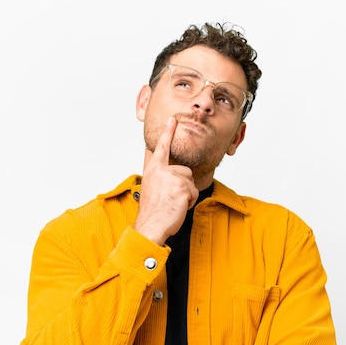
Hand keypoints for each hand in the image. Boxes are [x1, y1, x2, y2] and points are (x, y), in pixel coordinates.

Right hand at [134, 117, 198, 245]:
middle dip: (183, 186)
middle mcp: (162, 170)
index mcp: (153, 169)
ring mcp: (173, 177)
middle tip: (169, 199)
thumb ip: (161, 177)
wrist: (151, 225)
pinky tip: (177, 207)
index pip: (162, 147)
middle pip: (185, 171)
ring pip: (190, 181)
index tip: (173, 119)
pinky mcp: (183, 186)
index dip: (168, 132)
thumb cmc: (152, 211)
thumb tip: (172, 175)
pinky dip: (189, 202)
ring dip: (186, 194)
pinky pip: (194, 192)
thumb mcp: (152, 187)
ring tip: (172, 203)